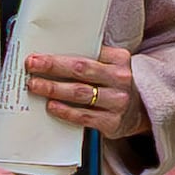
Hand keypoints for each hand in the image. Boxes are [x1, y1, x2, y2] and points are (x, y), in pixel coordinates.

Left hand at [18, 42, 141, 140]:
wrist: (142, 111)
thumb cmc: (117, 85)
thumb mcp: (113, 66)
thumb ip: (92, 58)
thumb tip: (54, 54)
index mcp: (120, 59)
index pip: (87, 53)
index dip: (60, 55)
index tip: (38, 55)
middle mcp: (121, 79)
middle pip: (81, 70)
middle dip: (53, 67)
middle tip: (32, 66)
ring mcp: (118, 102)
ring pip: (80, 93)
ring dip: (54, 89)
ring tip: (35, 86)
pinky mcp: (112, 122)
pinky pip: (84, 116)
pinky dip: (65, 111)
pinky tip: (51, 106)